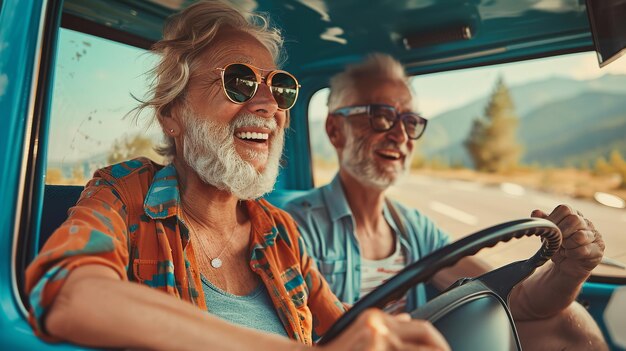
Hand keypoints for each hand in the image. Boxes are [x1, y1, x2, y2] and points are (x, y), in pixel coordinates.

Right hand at [321, 309, 449, 350]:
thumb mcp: (359, 333)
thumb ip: (386, 327)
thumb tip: (407, 319)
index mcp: (376, 318)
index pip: (420, 328)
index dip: (439, 343)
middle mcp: (377, 324)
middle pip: (426, 334)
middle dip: (441, 349)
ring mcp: (376, 338)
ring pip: (419, 349)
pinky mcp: (374, 348)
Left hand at [532, 204, 604, 279]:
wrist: (564, 265)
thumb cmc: (557, 246)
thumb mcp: (547, 233)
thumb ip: (543, 222)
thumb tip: (536, 212)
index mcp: (573, 214)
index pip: (564, 209)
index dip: (553, 220)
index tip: (549, 231)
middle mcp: (586, 222)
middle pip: (574, 220)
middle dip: (561, 233)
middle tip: (557, 241)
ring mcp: (595, 235)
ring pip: (579, 236)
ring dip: (566, 245)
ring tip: (563, 249)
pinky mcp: (598, 249)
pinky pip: (583, 250)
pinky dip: (572, 254)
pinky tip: (569, 255)